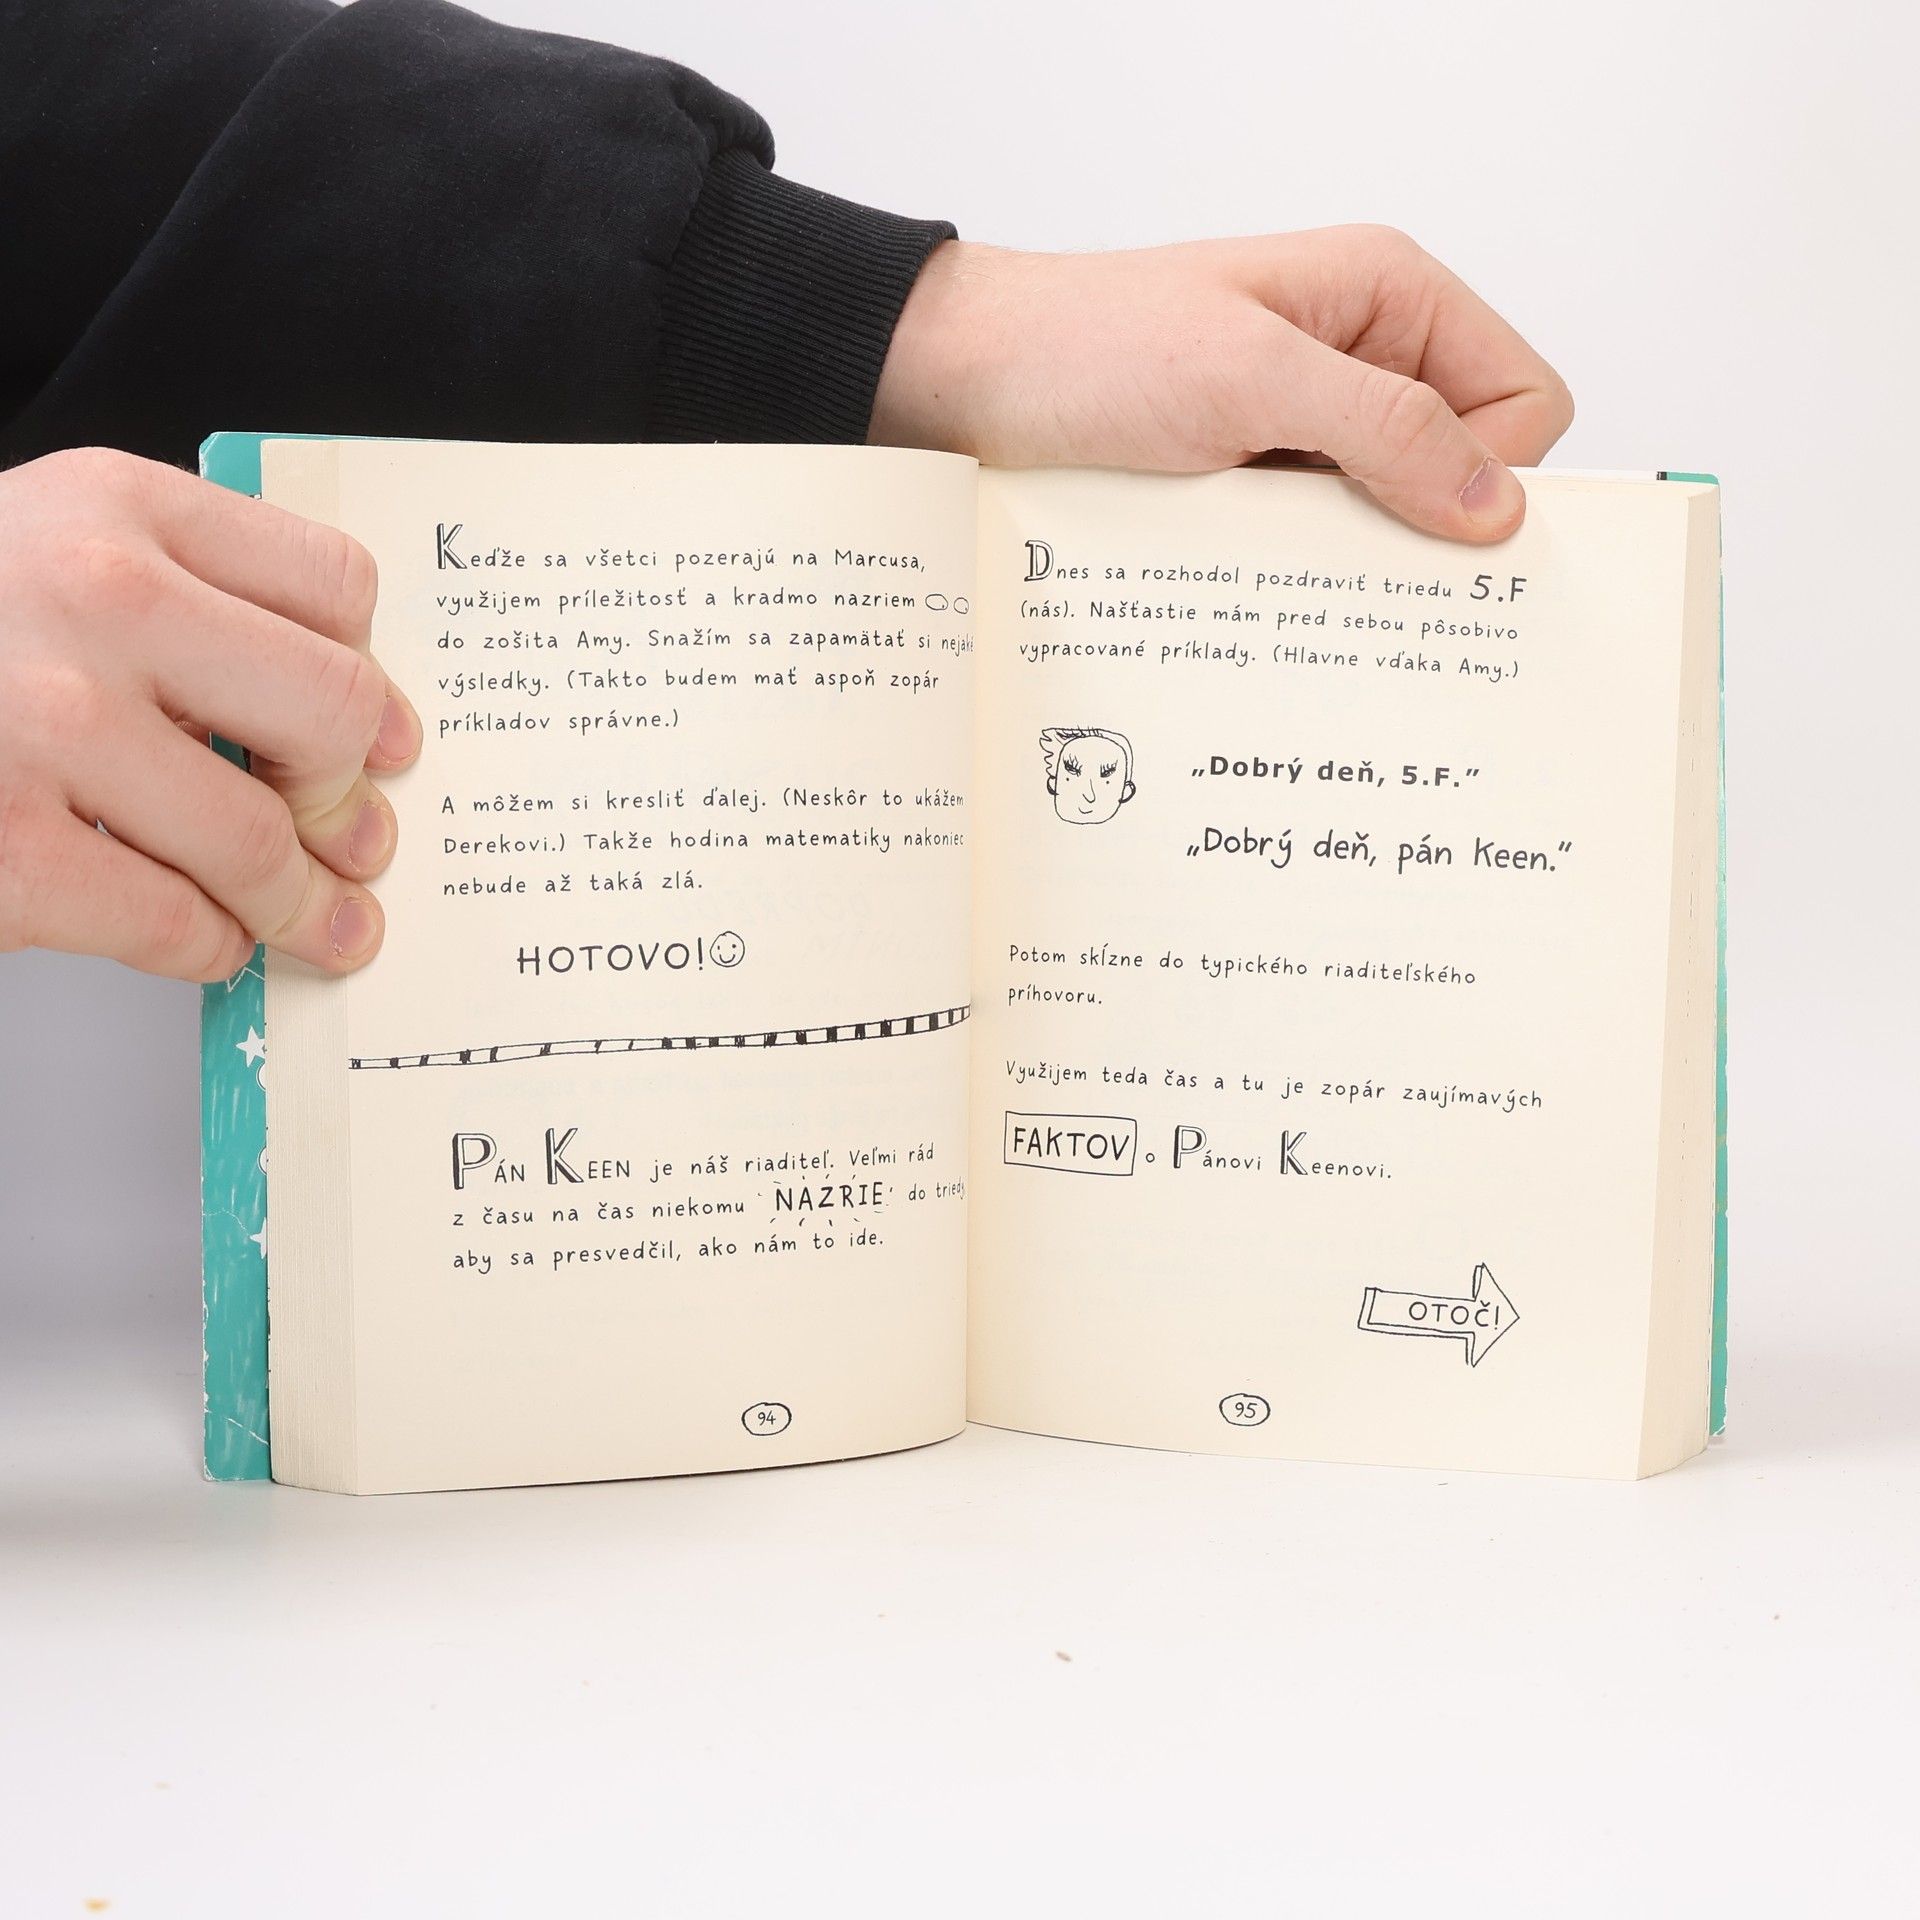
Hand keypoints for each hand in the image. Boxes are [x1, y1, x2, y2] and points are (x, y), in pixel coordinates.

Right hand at [0, 448, 420, 981]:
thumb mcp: (43, 550)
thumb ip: (178, 592)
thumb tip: (342, 718)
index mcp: (115, 508)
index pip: (334, 583)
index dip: (374, 678)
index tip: (382, 734)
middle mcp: (93, 599)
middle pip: (332, 710)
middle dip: (354, 796)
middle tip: (354, 838)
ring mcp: (46, 726)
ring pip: (265, 841)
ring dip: (302, 902)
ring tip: (314, 920)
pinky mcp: (6, 852)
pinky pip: (180, 923)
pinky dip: (212, 947)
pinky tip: (206, 938)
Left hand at [872, 226, 1573, 542]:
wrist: (965, 381)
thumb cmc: (1086, 347)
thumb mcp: (1246, 377)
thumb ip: (1382, 429)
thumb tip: (1497, 507)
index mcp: (1388, 298)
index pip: (1524, 398)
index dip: (1496, 470)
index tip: (1431, 528)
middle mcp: (1362, 358)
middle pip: (1467, 469)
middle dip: (1429, 528)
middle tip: (1355, 570)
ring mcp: (1308, 427)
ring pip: (1393, 518)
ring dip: (1356, 559)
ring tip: (1285, 570)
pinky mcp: (1258, 483)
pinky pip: (1322, 543)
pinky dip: (1303, 571)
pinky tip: (1259, 582)